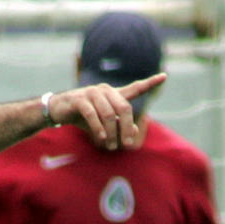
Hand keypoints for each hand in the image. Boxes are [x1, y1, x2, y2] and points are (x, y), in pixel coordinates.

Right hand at [48, 73, 165, 147]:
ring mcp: (92, 93)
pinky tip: (100, 138)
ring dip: (110, 133)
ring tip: (109, 146)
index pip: (135, 88)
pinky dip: (97, 128)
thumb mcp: (105, 125)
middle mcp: (105, 91)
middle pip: (124, 108)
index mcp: (114, 95)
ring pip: (108, 114)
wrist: (59, 111)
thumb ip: (120, 127)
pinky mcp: (79, 99)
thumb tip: (135, 131)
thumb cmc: (85, 117)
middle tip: (127, 145)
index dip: (150, 83)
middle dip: (127, 128)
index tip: (164, 77)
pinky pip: (92, 114)